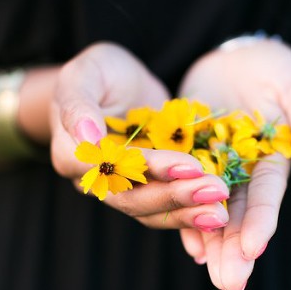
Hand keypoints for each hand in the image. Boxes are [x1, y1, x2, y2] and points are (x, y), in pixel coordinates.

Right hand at [49, 42, 231, 229]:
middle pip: (130, 198)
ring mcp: (122, 190)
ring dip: (186, 211)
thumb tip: (87, 137)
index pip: (108, 167)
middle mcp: (93, 181)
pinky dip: (191, 213)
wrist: (118, 86)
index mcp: (70, 155)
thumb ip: (78, 103)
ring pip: (150, 211)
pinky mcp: (148, 190)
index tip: (185, 165)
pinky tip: (220, 215)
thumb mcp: (84, 74)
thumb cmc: (97, 75)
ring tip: (220, 211)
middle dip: (175, 195)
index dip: (146, 168)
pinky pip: (167, 209)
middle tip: (214, 189)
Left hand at [178, 37, 290, 289]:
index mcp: (272, 159)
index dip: (260, 223)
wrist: (235, 61)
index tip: (253, 250)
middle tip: (230, 285)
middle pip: (239, 217)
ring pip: (211, 214)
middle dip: (234, 251)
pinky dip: (185, 219)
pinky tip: (188, 248)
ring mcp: (216, 171)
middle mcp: (245, 173)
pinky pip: (184, 195)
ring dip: (210, 246)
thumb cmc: (273, 69)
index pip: (266, 197)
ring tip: (210, 276)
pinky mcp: (188, 163)